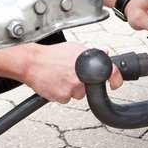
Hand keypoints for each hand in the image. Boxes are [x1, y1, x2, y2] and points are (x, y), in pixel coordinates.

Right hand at [0, 42, 122, 103]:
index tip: (115, 84)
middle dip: (82, 83)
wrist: (31, 62)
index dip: (116, 80)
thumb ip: (90, 52)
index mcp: (87, 62)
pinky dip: (61, 93)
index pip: (110, 72)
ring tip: (59, 77)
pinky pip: (66, 99)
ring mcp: (73, 87)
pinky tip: (54, 83)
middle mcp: (82, 76)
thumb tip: (106, 54)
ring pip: (78, 94)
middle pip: (90, 87)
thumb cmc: (50, 54)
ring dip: (71, 89)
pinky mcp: (63, 97)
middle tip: (69, 73)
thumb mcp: (73, 47)